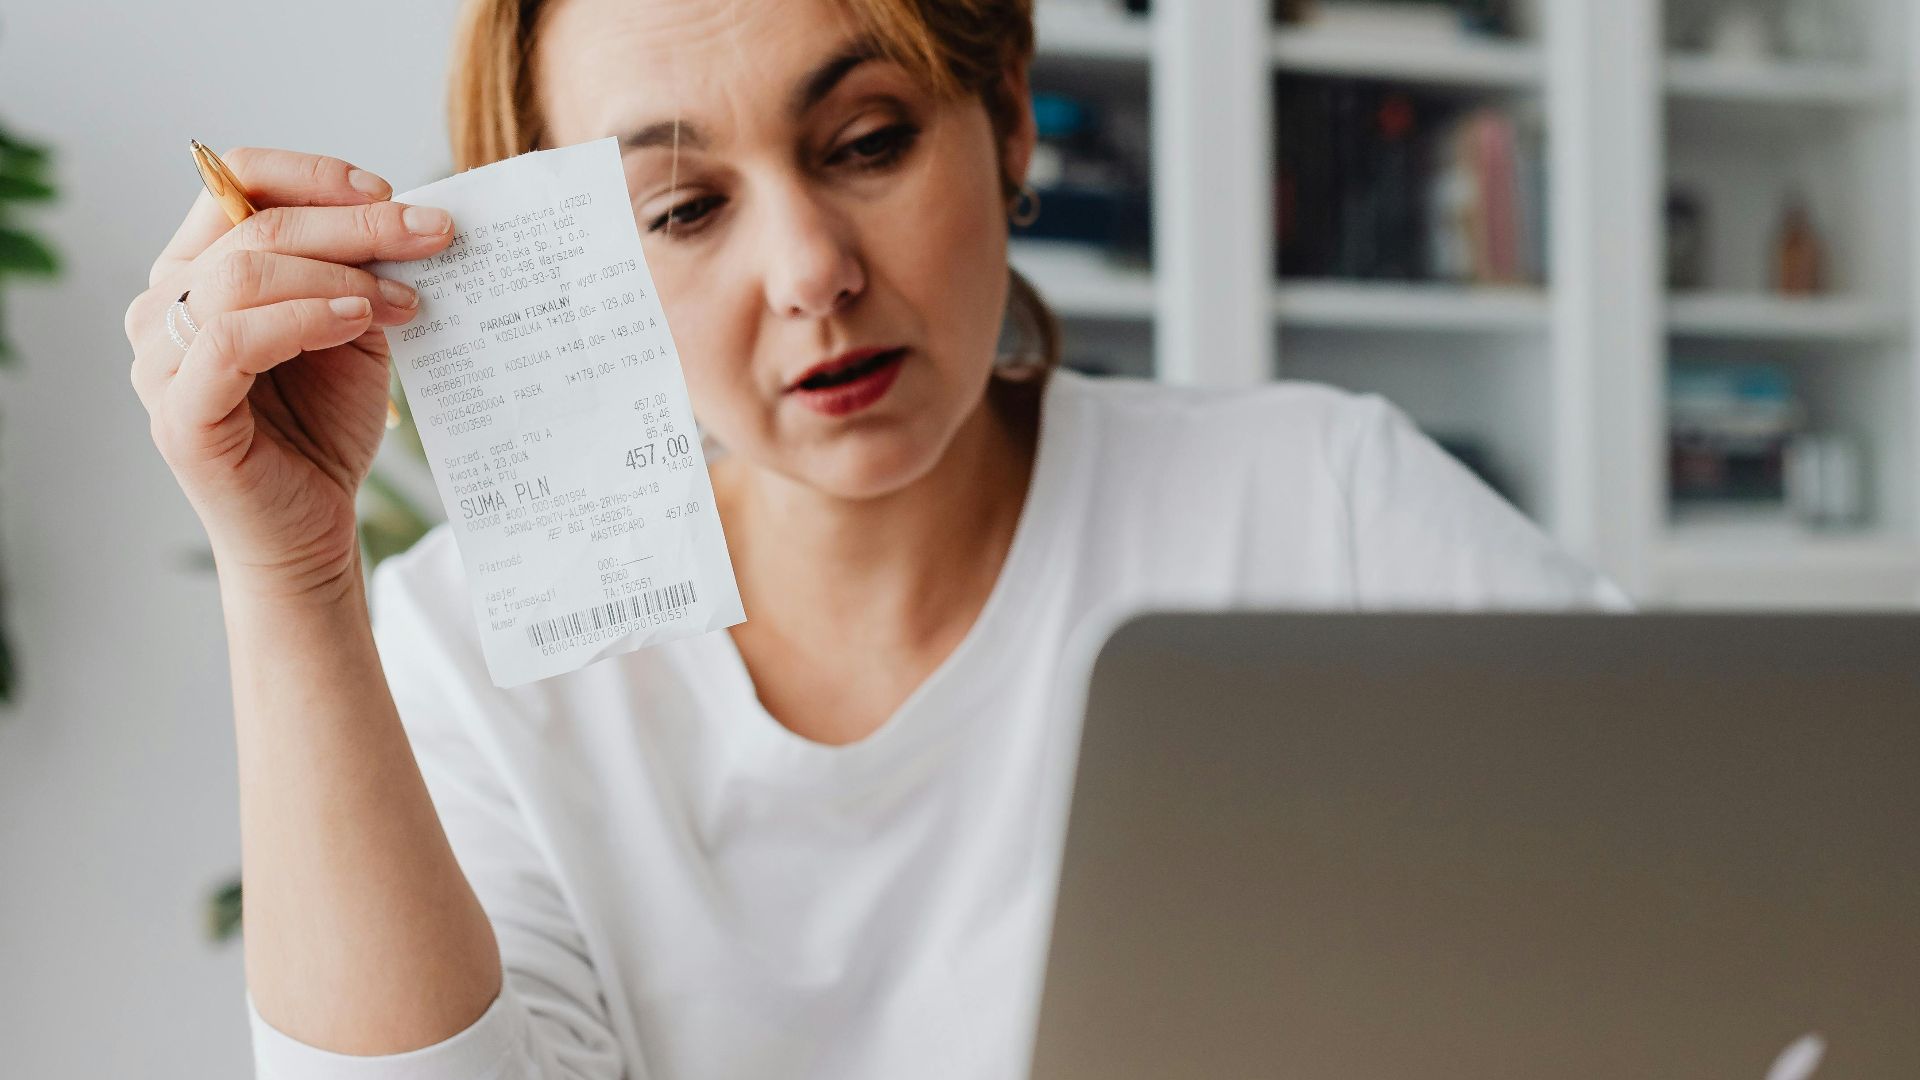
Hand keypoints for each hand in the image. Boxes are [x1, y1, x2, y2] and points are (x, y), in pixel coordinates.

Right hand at [126, 147, 455, 599]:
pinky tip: (357, 321)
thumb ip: (358, 272)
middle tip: (432, 235)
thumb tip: (408, 217)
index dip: (314, 176)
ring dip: (338, 274)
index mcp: (195, 270)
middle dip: (355, 223)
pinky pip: (231, 340)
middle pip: (251, 225)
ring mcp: (160, 360)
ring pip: (241, 274)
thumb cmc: (325, 425)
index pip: (234, 180)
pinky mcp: (178, 414)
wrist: (313, 528)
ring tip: (403, 298)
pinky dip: (303, 318)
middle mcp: (162, 306)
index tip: (392, 193)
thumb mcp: (351, 329)